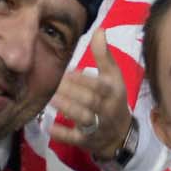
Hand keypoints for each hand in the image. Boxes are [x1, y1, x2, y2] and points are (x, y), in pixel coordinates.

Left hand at [49, 29, 132, 160]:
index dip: (84, 80)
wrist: (120, 134)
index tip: (68, 72)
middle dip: (72, 92)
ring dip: (68, 109)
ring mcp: (98, 127)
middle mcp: (107, 110)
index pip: (99, 86)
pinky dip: (63, 134)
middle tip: (53, 83)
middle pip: (90, 101)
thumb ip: (104, 54)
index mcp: (113, 92)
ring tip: (50, 99)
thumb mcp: (113, 76)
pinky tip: (49, 127)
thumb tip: (99, 29)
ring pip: (84, 118)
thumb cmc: (113, 99)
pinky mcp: (87, 141)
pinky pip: (76, 139)